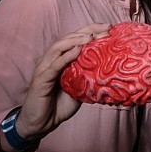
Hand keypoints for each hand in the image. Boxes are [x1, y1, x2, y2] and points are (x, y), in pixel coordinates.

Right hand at [14, 23, 110, 142]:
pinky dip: (66, 56)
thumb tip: (109, 69)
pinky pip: (54, 65)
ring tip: (90, 37)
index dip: (92, 31)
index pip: (77, 39)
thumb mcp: (80, 87)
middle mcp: (52, 60)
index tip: (109, 28)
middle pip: (69, 38)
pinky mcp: (41, 79)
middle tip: (105, 29)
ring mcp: (45, 68)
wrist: (42, 123)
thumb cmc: (59, 104)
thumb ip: (89, 75)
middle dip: (88, 31)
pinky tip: (77, 51)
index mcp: (62, 59)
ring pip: (59, 47)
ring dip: (76, 40)